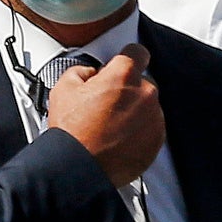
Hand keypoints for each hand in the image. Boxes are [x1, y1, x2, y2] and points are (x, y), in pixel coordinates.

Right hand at [45, 42, 164, 187]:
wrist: (80, 169)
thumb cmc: (73, 132)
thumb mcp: (64, 89)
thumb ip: (81, 71)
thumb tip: (88, 73)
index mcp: (123, 76)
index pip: (137, 52)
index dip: (128, 57)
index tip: (123, 64)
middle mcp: (144, 94)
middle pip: (141, 82)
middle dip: (126, 90)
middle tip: (105, 104)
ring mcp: (154, 119)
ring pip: (147, 106)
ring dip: (133, 111)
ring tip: (109, 126)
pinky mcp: (156, 141)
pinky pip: (151, 128)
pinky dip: (139, 131)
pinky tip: (117, 139)